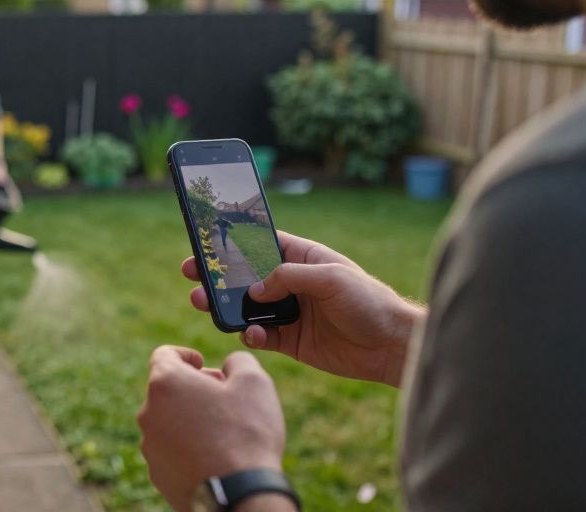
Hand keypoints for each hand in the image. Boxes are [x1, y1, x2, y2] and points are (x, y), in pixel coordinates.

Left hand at [138, 346, 284, 509]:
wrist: (238, 496)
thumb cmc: (246, 435)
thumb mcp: (254, 383)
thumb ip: (238, 361)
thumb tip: (230, 364)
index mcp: (165, 383)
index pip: (164, 354)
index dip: (185, 355)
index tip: (201, 362)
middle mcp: (148, 412)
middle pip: (166, 390)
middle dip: (192, 388)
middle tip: (222, 398)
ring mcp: (150, 446)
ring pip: (167, 421)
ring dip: (189, 419)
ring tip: (221, 431)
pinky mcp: (157, 473)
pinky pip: (170, 450)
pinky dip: (187, 447)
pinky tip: (213, 456)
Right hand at [182, 231, 424, 386]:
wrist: (393, 346)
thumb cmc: (369, 301)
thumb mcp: (330, 277)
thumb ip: (288, 277)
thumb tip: (254, 289)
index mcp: (303, 258)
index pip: (261, 243)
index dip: (234, 240)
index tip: (206, 239)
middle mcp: (292, 283)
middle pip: (246, 276)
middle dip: (218, 275)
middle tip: (192, 274)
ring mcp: (290, 312)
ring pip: (247, 307)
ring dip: (226, 306)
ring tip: (205, 304)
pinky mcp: (291, 341)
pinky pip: (261, 336)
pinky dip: (250, 335)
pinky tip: (252, 334)